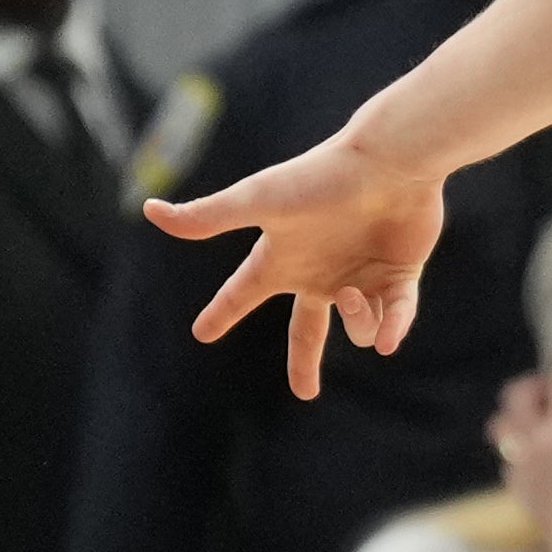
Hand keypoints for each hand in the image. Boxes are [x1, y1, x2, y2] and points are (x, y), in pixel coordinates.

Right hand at [149, 132, 446, 398]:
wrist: (388, 160)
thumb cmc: (320, 178)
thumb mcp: (258, 199)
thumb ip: (208, 217)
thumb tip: (150, 210)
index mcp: (283, 257)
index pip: (243, 292)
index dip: (223, 312)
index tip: (202, 332)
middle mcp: (321, 268)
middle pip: (308, 326)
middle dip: (304, 360)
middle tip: (305, 391)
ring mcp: (362, 272)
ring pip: (358, 327)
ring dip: (357, 323)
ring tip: (356, 292)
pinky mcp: (401, 273)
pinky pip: (396, 317)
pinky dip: (392, 330)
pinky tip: (389, 339)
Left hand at [493, 371, 551, 551]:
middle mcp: (535, 441)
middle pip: (515, 394)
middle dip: (531, 386)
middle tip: (547, 394)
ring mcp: (518, 464)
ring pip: (498, 424)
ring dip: (514, 417)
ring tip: (534, 424)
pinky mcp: (513, 485)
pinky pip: (506, 457)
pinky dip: (519, 452)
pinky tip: (538, 461)